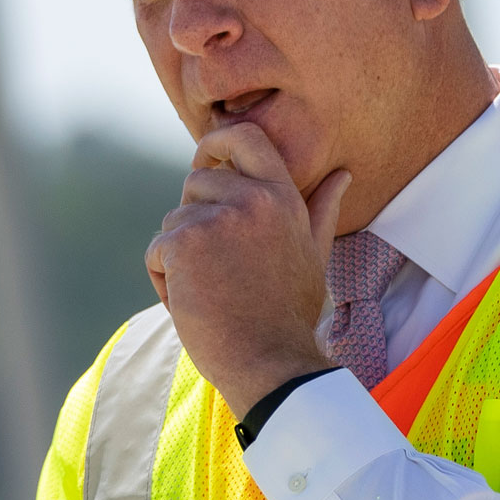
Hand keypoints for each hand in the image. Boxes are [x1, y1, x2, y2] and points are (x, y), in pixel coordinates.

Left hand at [144, 121, 352, 415]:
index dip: (217, 142)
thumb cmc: (289, 313)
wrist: (270, 363)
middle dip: (195, 219)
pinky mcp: (182, 244)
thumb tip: (343, 174)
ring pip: (173, 221)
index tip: (205, 161)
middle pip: (196, 181)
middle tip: (219, 267)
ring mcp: (215, 219)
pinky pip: (157, 251)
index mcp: (282, 196)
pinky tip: (193, 305)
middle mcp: (250, 199)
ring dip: (180, 258)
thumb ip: (321, 209)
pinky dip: (164, 280)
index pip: (246, 137)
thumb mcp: (313, 254)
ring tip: (212, 292)